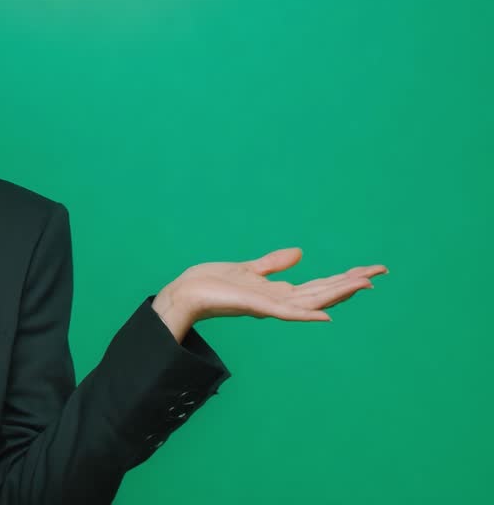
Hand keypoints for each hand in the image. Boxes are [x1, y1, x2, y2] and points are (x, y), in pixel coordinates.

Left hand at [152, 247, 387, 340]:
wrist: (187, 292)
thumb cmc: (213, 283)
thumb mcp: (249, 269)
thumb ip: (274, 264)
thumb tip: (300, 253)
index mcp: (279, 292)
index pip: (319, 285)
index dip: (345, 278)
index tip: (371, 270)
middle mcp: (279, 301)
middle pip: (323, 291)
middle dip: (351, 282)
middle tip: (380, 272)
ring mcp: (270, 306)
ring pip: (312, 299)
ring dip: (338, 293)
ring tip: (364, 284)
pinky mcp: (256, 306)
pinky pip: (285, 312)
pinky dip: (306, 313)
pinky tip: (325, 314)